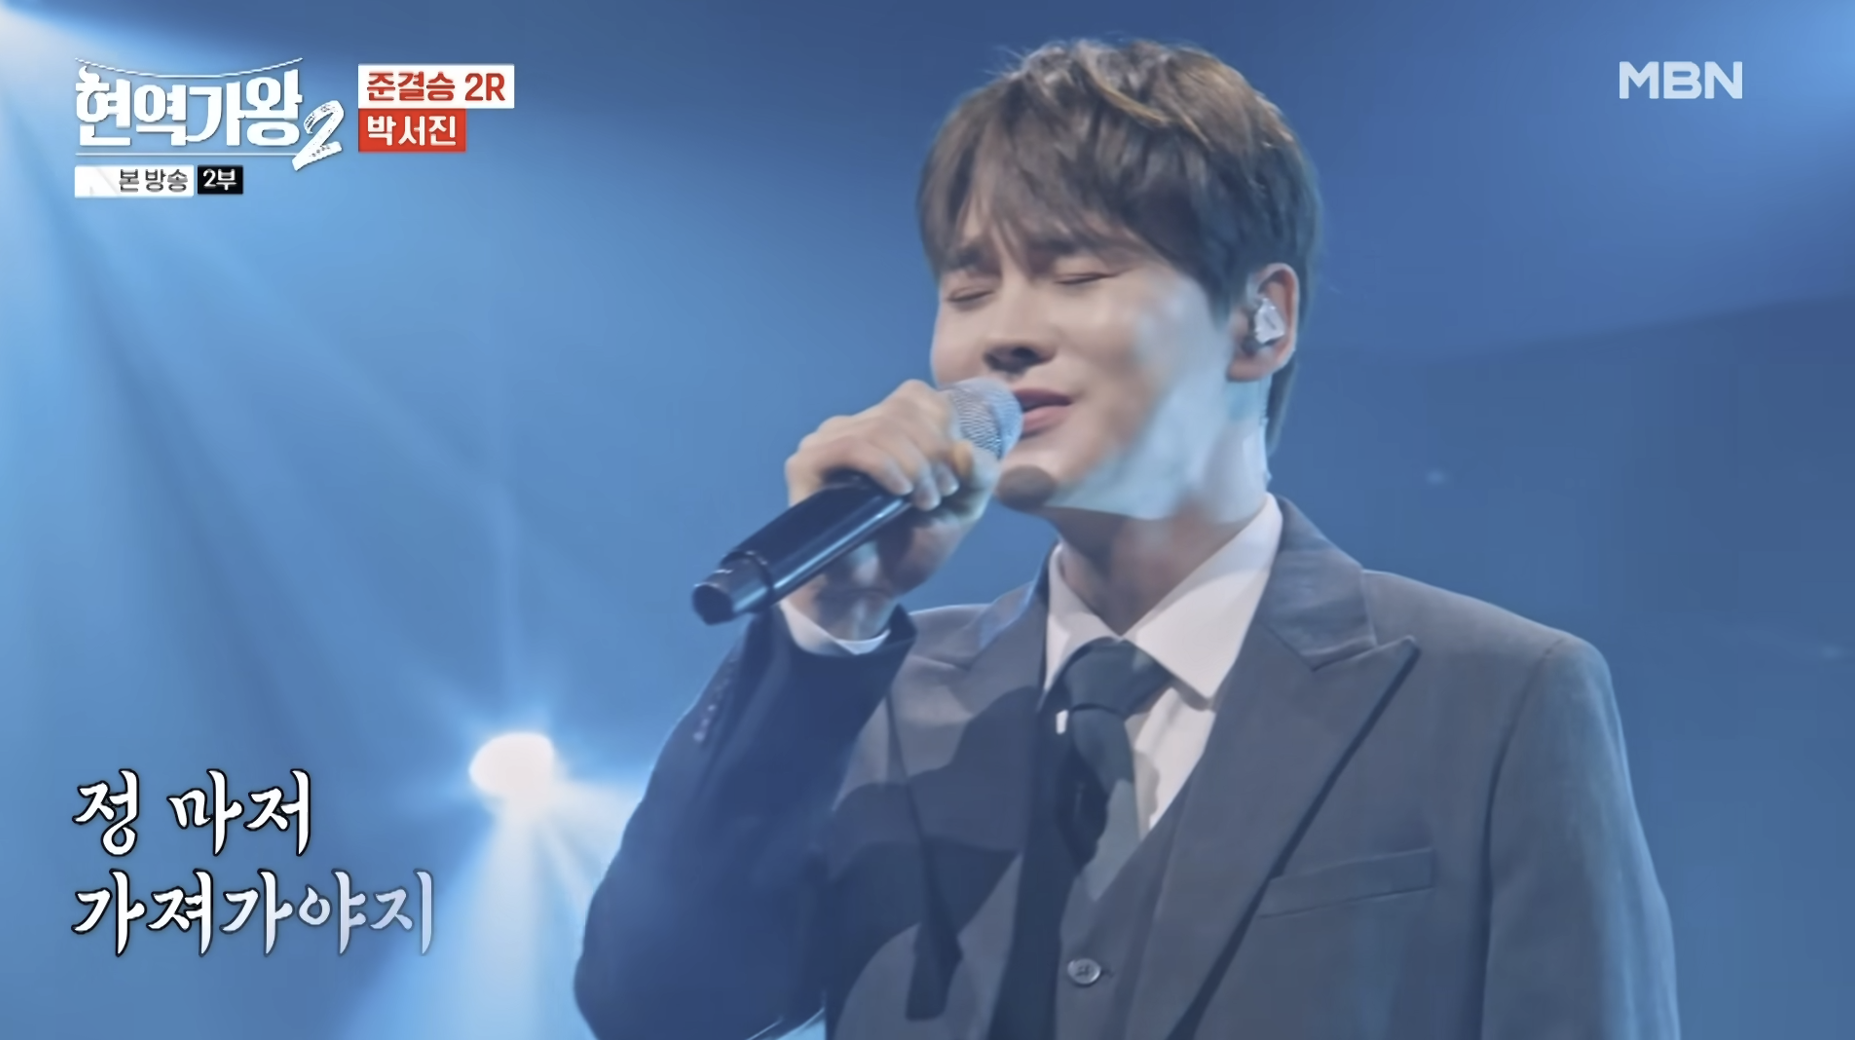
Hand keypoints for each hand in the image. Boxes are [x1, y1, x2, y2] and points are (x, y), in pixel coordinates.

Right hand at [782, 380, 1000, 639]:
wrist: (875, 588)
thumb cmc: (912, 545)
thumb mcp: (963, 507)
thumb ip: (980, 476)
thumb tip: (967, 448)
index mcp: (887, 426)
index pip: (918, 396)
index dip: (944, 429)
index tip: (954, 476)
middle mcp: (853, 426)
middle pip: (903, 411)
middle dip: (934, 453)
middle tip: (941, 495)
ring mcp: (826, 443)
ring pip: (880, 427)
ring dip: (914, 465)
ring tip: (923, 502)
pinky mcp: (806, 466)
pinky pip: (850, 446)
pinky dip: (884, 466)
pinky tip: (899, 492)